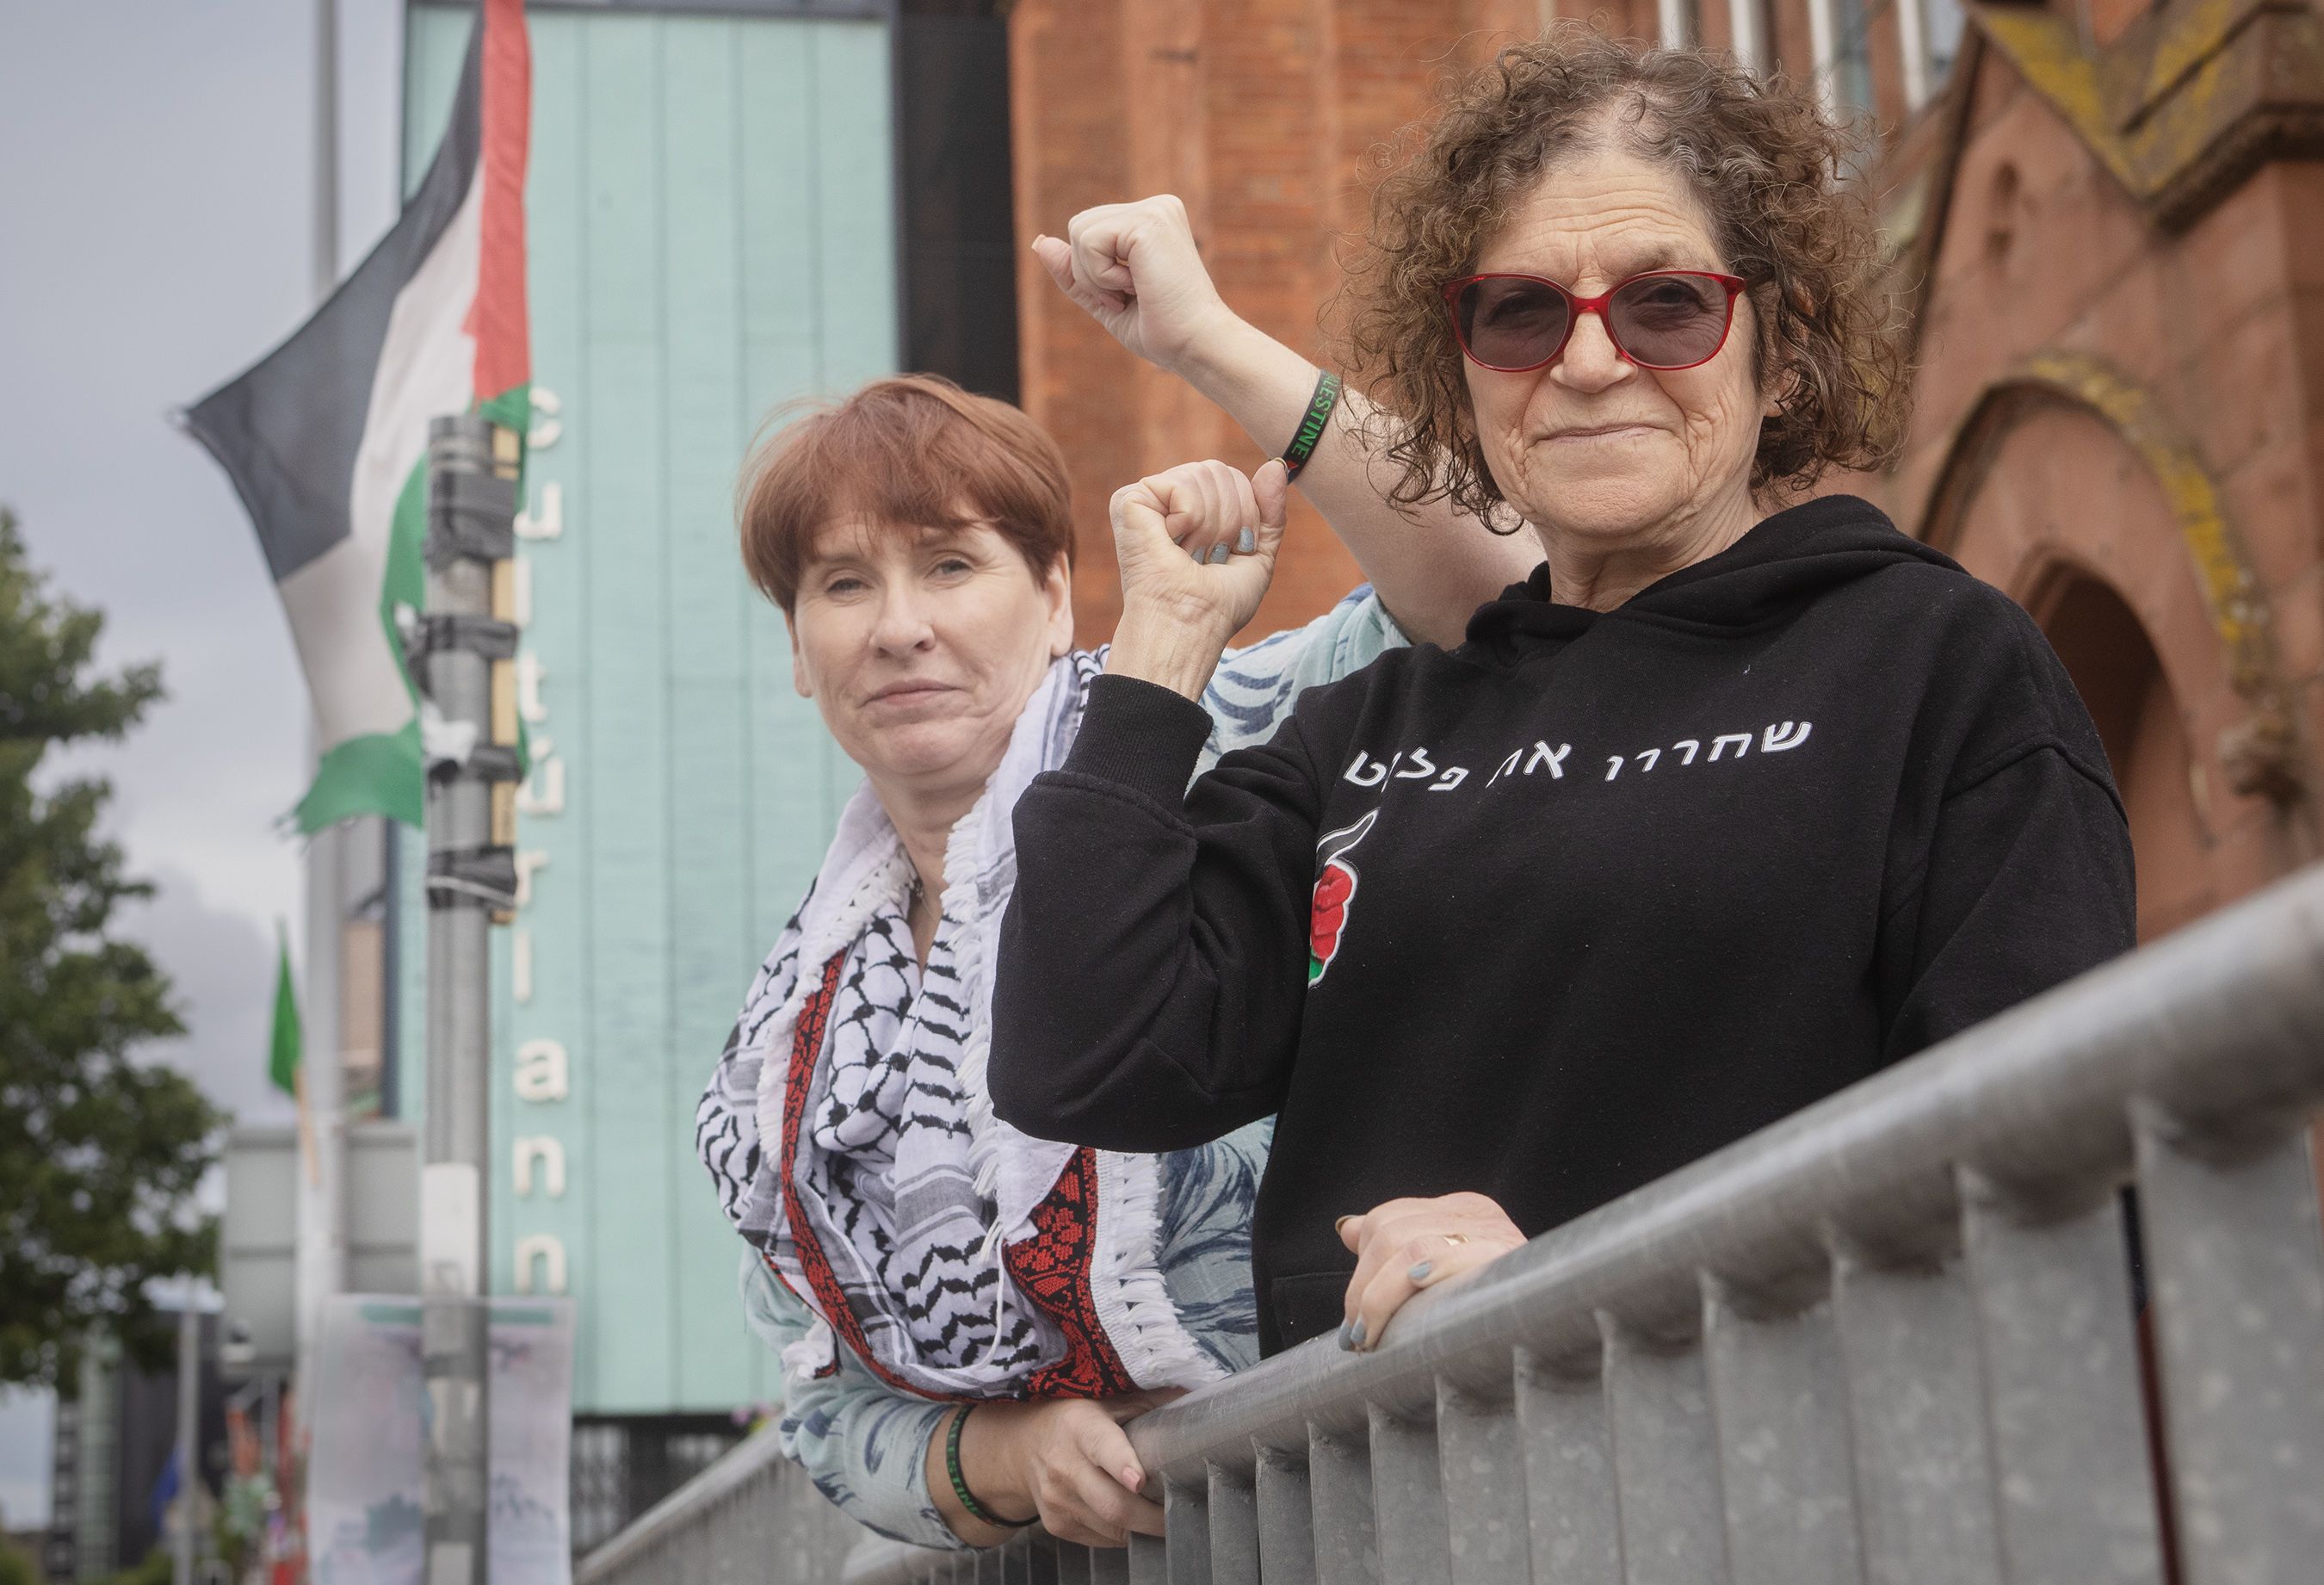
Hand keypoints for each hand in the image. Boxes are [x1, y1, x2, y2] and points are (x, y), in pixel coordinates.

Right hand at [945, 1392, 1178, 1547]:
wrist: (1021, 1448)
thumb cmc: (1073, 1421)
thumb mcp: (1104, 1402)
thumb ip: (1147, 1403)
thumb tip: (1193, 1399)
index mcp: (1080, 1427)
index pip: (1102, 1448)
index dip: (1121, 1464)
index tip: (1140, 1480)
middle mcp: (1065, 1465)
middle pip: (1112, 1504)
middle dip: (1151, 1517)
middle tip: (1180, 1514)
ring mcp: (1058, 1500)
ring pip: (1110, 1528)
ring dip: (1141, 1528)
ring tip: (1162, 1517)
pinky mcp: (1057, 1525)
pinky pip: (1101, 1539)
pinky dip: (1122, 1533)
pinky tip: (1133, 1520)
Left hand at [1033, 196, 1237, 374]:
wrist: (1196, 345)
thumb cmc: (1162, 330)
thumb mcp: (1105, 299)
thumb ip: (1074, 271)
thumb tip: (1039, 242)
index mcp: (1152, 221)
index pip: (1089, 232)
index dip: (1094, 273)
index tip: (1133, 296)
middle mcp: (1156, 207)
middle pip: (1079, 226)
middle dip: (1089, 273)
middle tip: (1130, 296)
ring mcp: (1154, 210)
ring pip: (1079, 231)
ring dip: (1095, 276)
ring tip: (1135, 291)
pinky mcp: (1147, 221)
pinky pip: (1088, 242)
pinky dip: (1101, 276)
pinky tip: (1137, 285)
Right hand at [1104, 458, 1287, 699]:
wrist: (1190, 625)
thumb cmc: (1218, 604)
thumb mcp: (1258, 555)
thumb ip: (1270, 511)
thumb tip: (1277, 465)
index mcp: (1193, 508)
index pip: (1234, 478)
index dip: (1245, 516)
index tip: (1229, 554)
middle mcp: (1168, 499)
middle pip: (1221, 471)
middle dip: (1230, 519)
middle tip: (1207, 557)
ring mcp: (1147, 497)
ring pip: (1204, 475)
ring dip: (1210, 526)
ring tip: (1188, 555)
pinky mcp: (1129, 499)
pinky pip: (1183, 486)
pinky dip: (1189, 520)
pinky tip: (1170, 544)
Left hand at [1335, 1193, 1527, 1352]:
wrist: (1559, 1332)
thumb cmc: (1498, 1317)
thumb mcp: (1445, 1273)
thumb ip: (1397, 1248)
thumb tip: (1348, 1228)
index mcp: (1469, 1213)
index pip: (1392, 1217)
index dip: (1365, 1262)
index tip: (1356, 1311)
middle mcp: (1481, 1217)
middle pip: (1391, 1230)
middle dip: (1362, 1285)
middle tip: (1357, 1335)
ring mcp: (1492, 1235)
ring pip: (1403, 1245)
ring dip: (1373, 1297)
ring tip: (1368, 1337)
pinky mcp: (1498, 1258)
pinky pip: (1430, 1258)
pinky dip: (1395, 1291)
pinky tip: (1385, 1324)